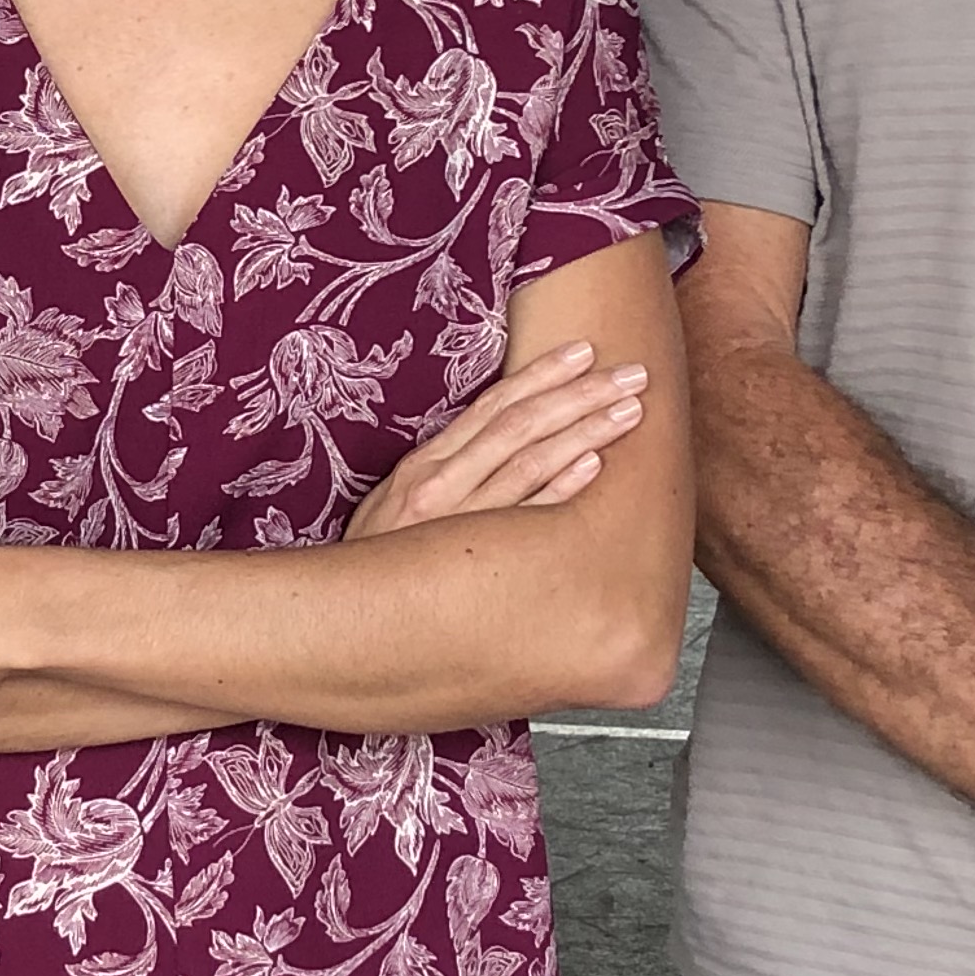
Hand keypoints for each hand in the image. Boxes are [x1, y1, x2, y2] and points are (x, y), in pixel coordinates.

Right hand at [347, 341, 647, 540]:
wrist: (344, 624)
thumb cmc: (380, 565)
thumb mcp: (401, 504)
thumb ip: (449, 472)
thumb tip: (508, 442)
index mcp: (426, 464)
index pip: (493, 405)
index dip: (542, 374)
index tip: (586, 352)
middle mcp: (440, 484)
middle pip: (519, 424)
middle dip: (580, 394)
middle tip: (631, 375)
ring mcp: (454, 521)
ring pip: (527, 463)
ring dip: (583, 432)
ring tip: (628, 412)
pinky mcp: (468, 561)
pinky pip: (523, 521)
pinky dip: (559, 490)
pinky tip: (593, 467)